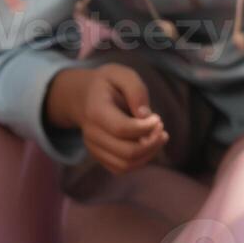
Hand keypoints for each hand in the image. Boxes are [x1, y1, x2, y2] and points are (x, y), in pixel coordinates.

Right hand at [46, 64, 167, 173]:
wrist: (82, 96)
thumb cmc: (107, 84)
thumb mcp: (121, 74)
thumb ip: (136, 91)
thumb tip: (146, 116)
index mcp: (96, 111)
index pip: (122, 129)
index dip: (145, 127)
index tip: (157, 118)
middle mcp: (91, 133)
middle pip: (126, 151)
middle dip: (152, 143)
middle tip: (161, 127)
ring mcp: (94, 147)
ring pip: (125, 164)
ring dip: (149, 153)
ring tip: (160, 137)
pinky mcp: (99, 155)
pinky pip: (121, 168)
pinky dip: (141, 160)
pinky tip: (150, 144)